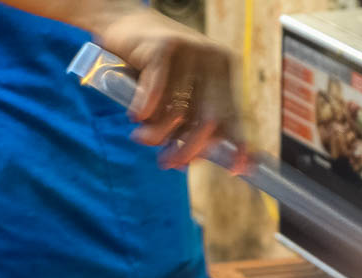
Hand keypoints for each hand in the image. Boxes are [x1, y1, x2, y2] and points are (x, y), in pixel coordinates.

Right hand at [96, 9, 240, 168]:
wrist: (123, 25)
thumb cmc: (152, 66)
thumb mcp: (178, 92)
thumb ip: (190, 120)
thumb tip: (194, 160)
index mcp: (224, 70)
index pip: (234, 114)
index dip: (237, 144)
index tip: (236, 168)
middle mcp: (213, 59)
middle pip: (210, 120)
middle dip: (188, 149)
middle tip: (167, 163)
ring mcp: (190, 51)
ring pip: (178, 113)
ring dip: (156, 134)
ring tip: (142, 136)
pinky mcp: (165, 48)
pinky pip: (156, 97)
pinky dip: (143, 113)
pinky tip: (135, 116)